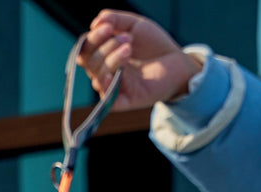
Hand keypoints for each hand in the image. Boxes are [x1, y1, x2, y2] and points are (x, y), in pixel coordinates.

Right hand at [79, 10, 202, 110]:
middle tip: (128, 39)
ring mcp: (113, 87)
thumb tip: (95, 22)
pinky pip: (106, 99)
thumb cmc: (153, 44)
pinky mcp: (123, 102)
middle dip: (106, 47)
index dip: (92, 39)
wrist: (175, 61)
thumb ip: (115, 20)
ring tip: (129, 48)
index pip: (85, 50)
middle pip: (89, 63)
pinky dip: (106, 86)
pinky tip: (113, 75)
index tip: (108, 27)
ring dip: (112, 59)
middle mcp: (104, 72)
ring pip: (98, 77)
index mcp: (103, 55)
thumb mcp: (134, 25)